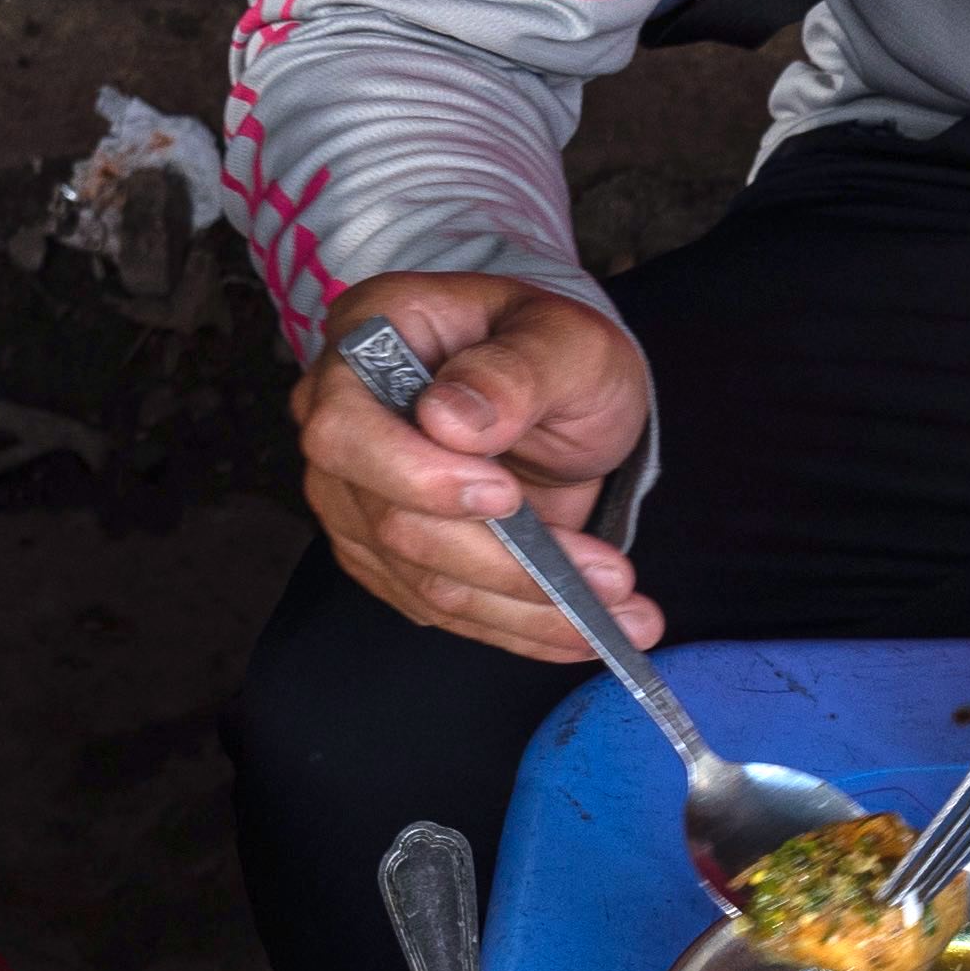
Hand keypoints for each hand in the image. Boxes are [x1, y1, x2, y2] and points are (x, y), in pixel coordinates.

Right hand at [300, 269, 651, 662]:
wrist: (559, 396)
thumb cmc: (555, 351)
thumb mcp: (565, 339)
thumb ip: (516, 371)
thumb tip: (450, 420)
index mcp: (369, 341)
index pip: (346, 429)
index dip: (417, 476)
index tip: (504, 497)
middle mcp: (343, 424)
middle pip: (392, 524)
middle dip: (505, 564)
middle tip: (610, 576)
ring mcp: (357, 499)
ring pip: (425, 582)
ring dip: (529, 610)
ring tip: (627, 618)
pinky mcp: (388, 556)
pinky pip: (445, 609)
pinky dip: (522, 627)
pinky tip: (590, 631)